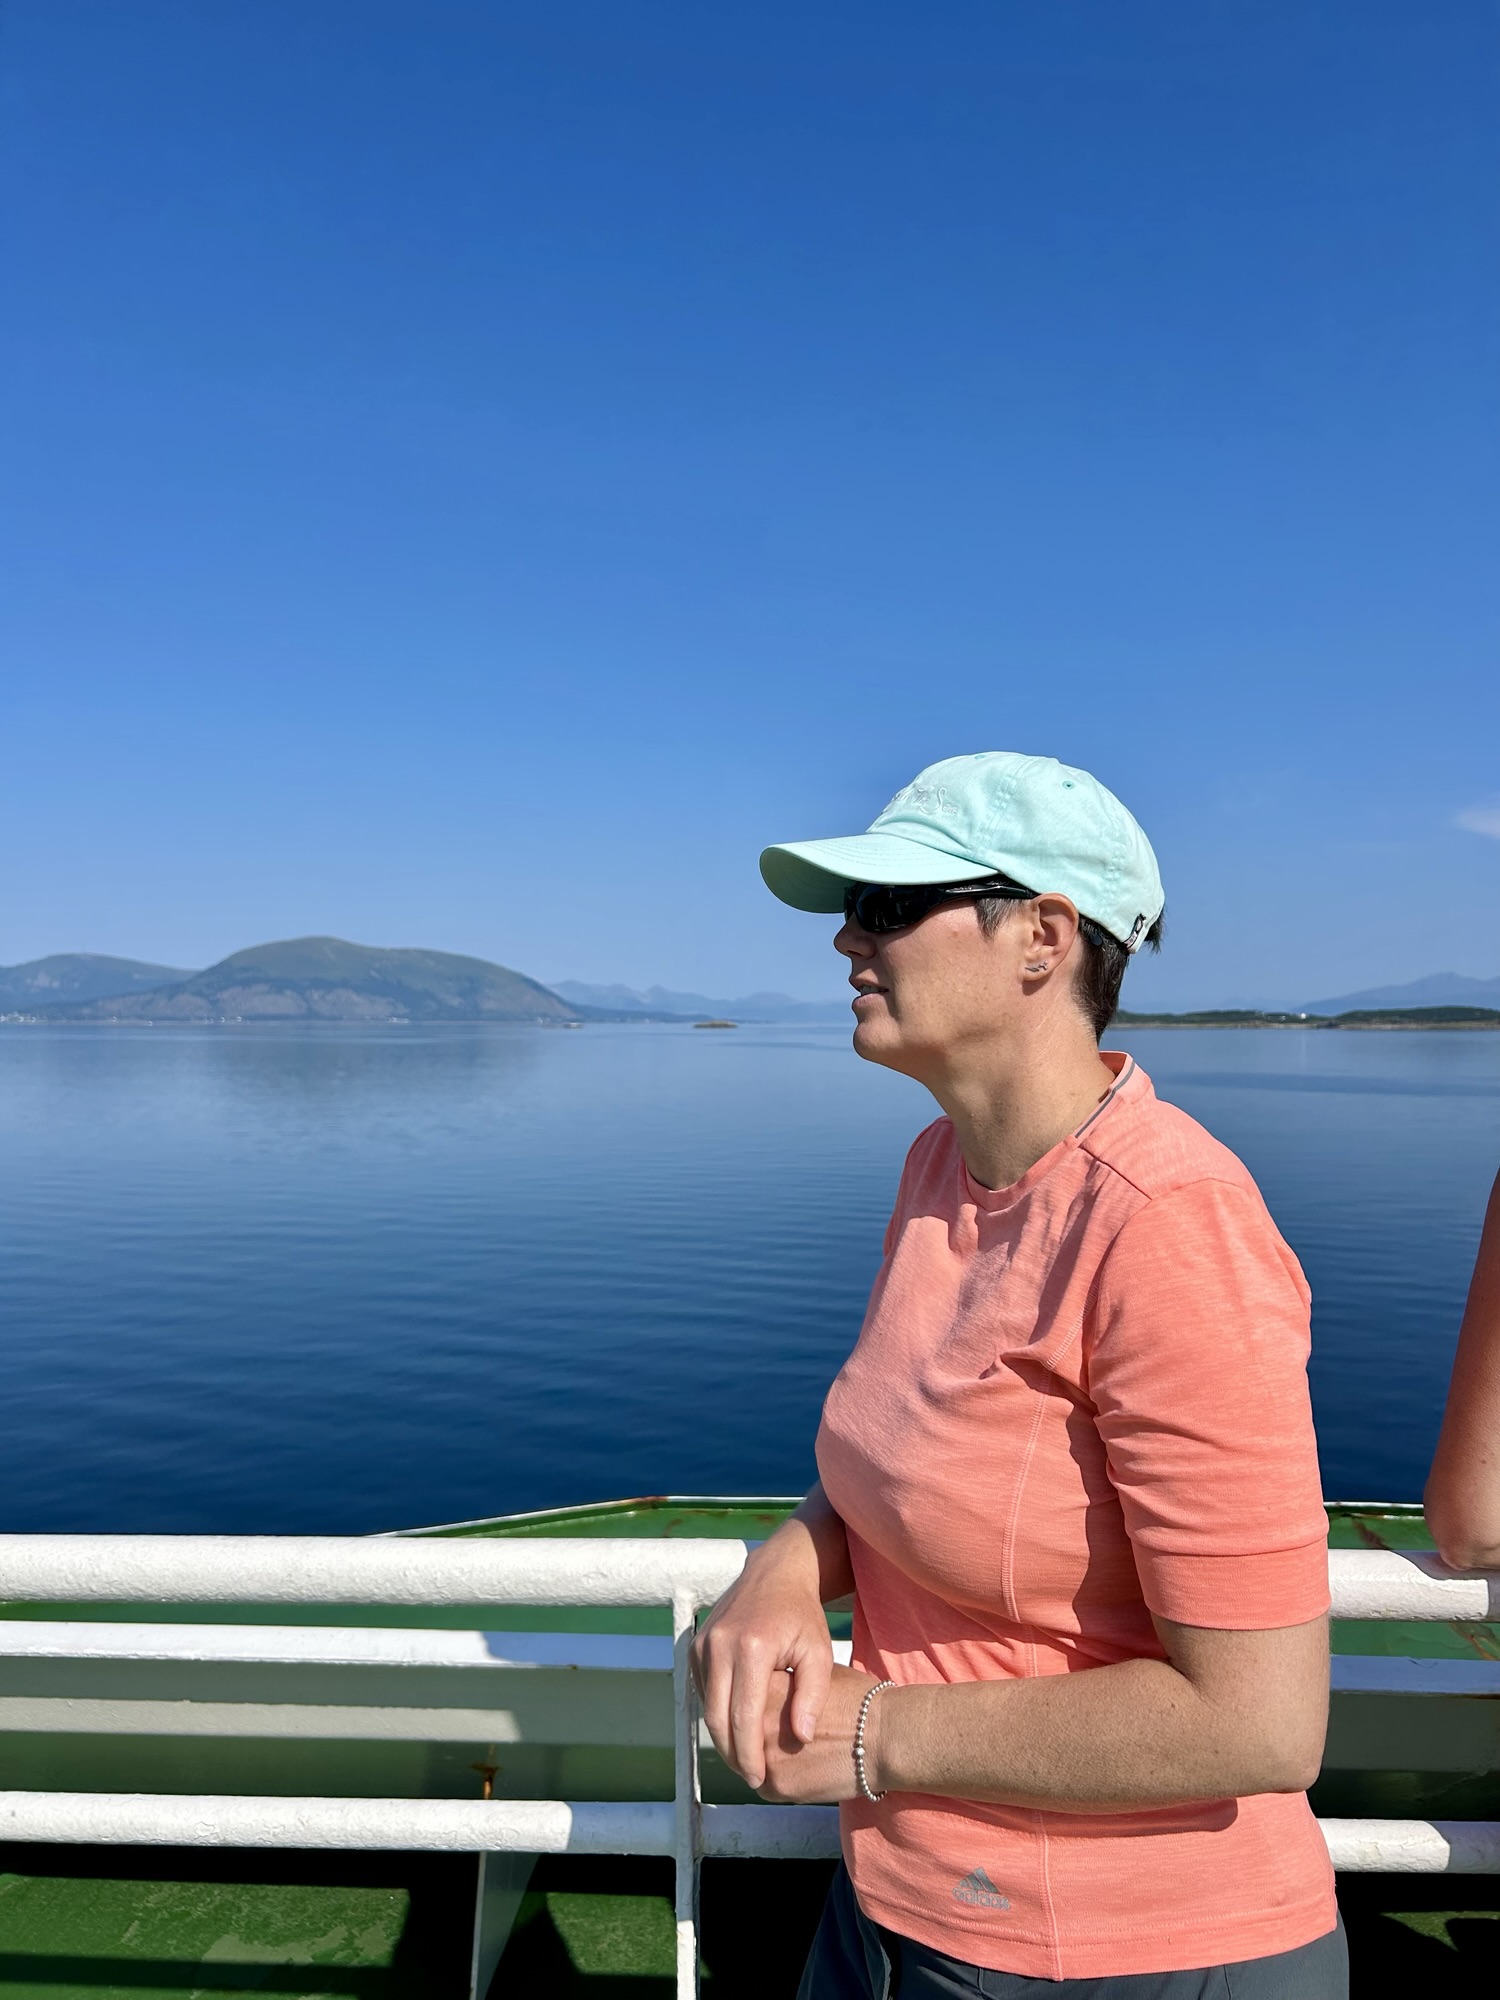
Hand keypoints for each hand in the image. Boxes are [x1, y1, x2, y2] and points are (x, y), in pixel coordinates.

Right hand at [690, 1528, 836, 1788]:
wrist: (774, 1573)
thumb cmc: (802, 1615)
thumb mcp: (819, 1653)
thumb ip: (812, 1696)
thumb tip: (800, 1738)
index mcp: (751, 1647)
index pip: (743, 1716)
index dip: (748, 1754)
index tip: (759, 1779)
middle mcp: (719, 1644)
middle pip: (716, 1717)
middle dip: (732, 1753)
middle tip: (751, 1777)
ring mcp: (702, 1643)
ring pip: (705, 1706)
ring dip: (722, 1737)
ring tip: (745, 1759)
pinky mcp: (695, 1645)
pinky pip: (702, 1690)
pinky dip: (715, 1714)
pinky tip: (736, 1730)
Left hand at [755, 1664, 881, 1803]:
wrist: (882, 1737)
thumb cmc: (856, 1700)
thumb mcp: (816, 1677)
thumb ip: (787, 1686)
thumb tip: (770, 1688)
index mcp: (767, 1688)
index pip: (742, 1697)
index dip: (750, 1702)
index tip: (758, 1704)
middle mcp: (758, 1723)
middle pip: (738, 1731)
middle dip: (747, 1732)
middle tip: (765, 1731)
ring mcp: (765, 1757)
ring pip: (746, 1760)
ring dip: (756, 1757)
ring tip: (782, 1751)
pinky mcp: (777, 1787)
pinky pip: (763, 1784)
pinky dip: (772, 1778)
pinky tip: (794, 1768)